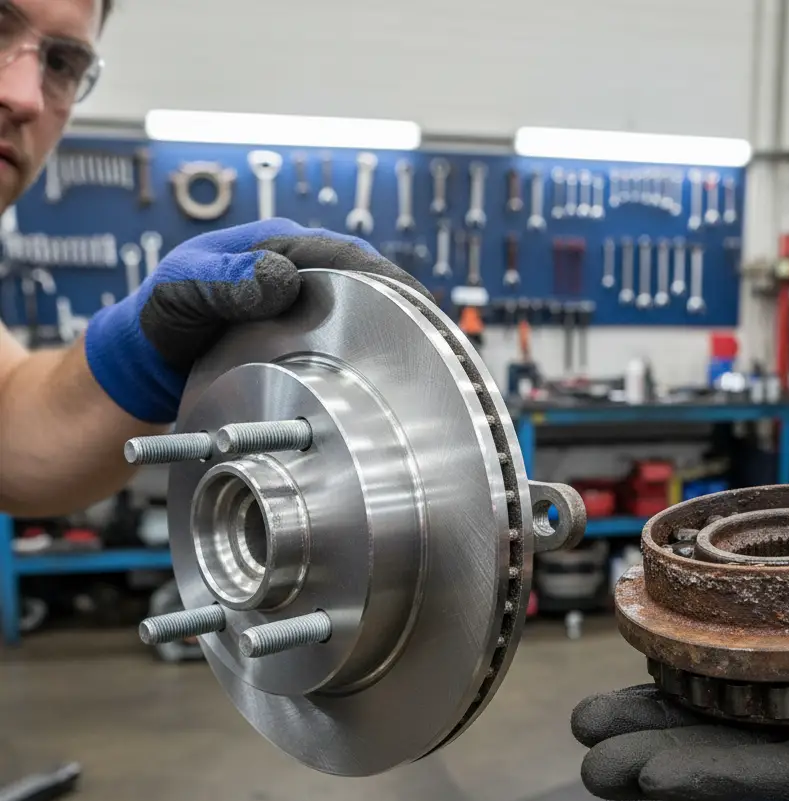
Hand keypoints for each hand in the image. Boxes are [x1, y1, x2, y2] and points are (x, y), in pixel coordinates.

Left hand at [85, 219, 428, 422]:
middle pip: (363, 277)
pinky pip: (345, 329)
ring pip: (360, 303)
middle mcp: (293, 269)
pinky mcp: (301, 331)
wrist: (149, 358)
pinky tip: (386, 362)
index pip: (342, 254)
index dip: (384, 276)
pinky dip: (369, 342)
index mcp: (273, 247)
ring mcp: (300, 301)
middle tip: (435, 331)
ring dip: (391, 321)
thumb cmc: (163, 317)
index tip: (414, 300)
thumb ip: (226, 281)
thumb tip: (282, 277)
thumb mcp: (183, 292)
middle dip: (400, 300)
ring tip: (425, 348)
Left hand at [571, 600, 788, 800]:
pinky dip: (678, 696)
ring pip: (720, 731)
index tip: (654, 776)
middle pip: (735, 763)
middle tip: (591, 763)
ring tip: (589, 728)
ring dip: (653, 730)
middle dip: (661, 764)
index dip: (722, 777)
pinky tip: (633, 694)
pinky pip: (727, 700)